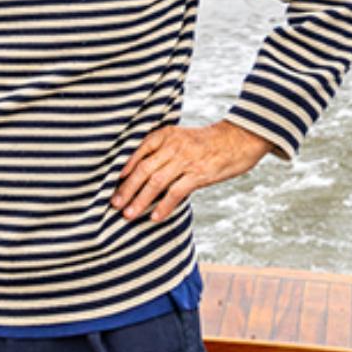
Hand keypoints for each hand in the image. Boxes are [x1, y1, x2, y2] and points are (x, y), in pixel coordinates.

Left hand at [112, 121, 275, 222]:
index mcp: (166, 135)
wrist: (240, 138)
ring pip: (155, 182)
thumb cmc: (209, 142)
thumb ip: (164, 150)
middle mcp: (173, 146)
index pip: (138, 152)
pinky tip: (155, 217)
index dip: (123, 170)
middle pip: (143, 170)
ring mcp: (186, 160)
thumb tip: (143, 174)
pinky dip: (163, 206)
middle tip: (115, 204)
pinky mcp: (199, 174)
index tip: (111, 185)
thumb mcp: (182, 137)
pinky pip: (175, 192)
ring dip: (140, 201)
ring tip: (129, 215)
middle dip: (126, 189)